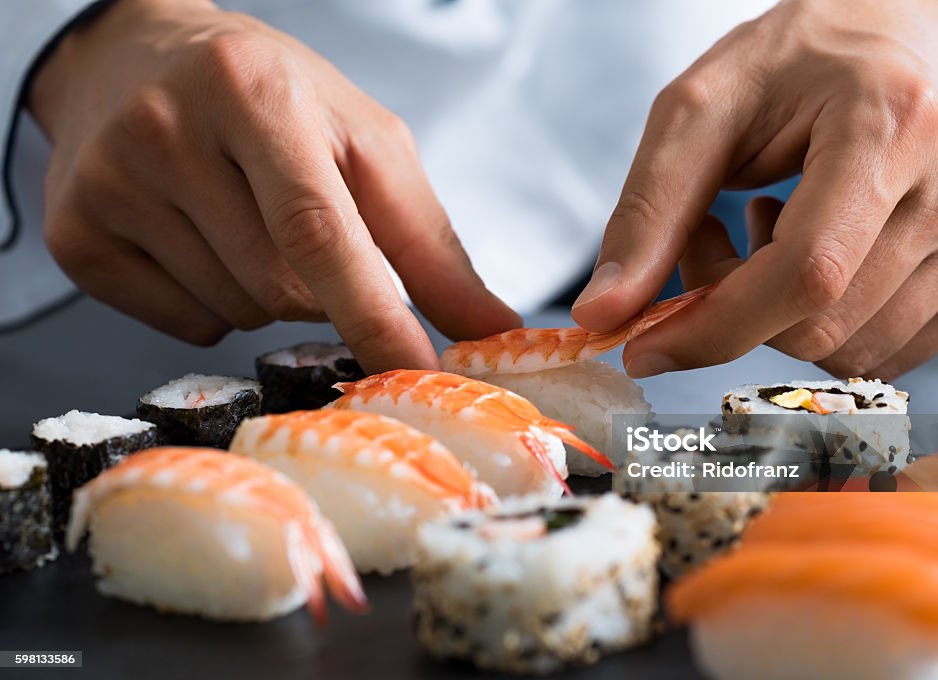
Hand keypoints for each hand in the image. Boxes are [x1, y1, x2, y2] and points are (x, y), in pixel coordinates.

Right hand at [29, 0, 518, 371]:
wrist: (137, 58)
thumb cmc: (268, 97)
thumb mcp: (362, 141)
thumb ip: (429, 242)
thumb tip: (492, 331)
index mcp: (256, 95)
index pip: (319, 230)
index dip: (375, 315)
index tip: (420, 376)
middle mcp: (169, 133)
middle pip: (282, 289)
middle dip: (322, 291)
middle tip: (305, 229)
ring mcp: (111, 185)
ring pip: (237, 313)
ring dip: (270, 296)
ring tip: (245, 221)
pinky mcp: (77, 236)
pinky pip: (186, 326)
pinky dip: (217, 307)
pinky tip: (201, 242)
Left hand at [572, 0, 937, 379]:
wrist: (895, 40)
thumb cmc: (796, 63)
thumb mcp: (700, 110)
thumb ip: (647, 212)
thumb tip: (601, 317)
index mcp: (891, 124)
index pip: (804, 275)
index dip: (711, 328)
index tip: (642, 345)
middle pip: (816, 326)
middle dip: (732, 308)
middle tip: (708, 234)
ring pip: (843, 351)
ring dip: (773, 317)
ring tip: (766, 229)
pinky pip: (879, 353)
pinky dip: (822, 323)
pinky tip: (815, 250)